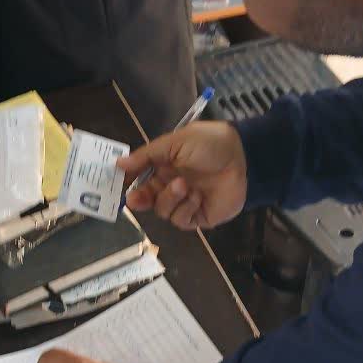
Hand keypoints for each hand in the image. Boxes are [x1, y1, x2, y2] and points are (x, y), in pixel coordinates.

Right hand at [119, 120, 247, 229]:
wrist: (244, 157)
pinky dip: (186, 208)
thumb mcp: (175, 142)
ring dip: (170, 198)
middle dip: (140, 199)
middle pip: (146, 199)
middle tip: (136, 198)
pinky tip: (197, 196)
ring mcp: (185, 202)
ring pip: (163, 210)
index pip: (139, 178)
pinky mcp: (199, 216)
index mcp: (164, 166)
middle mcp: (171, 185)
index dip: (127, 183)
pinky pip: (182, 220)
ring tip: (184, 185)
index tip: (118, 185)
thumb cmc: (210, 143)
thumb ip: (146, 155)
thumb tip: (118, 164)